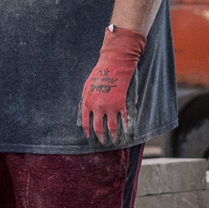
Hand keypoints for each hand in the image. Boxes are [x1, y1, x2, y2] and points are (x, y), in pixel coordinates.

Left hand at [79, 25, 145, 144]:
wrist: (114, 65)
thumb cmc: (99, 73)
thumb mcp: (86, 86)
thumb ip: (84, 100)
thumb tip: (81, 110)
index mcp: (87, 103)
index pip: (85, 122)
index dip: (88, 132)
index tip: (90, 138)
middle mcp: (98, 107)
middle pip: (98, 128)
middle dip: (100, 138)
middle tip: (103, 143)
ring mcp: (110, 107)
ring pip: (112, 127)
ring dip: (113, 136)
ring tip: (115, 142)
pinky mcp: (121, 104)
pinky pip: (124, 120)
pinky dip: (126, 128)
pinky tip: (127, 134)